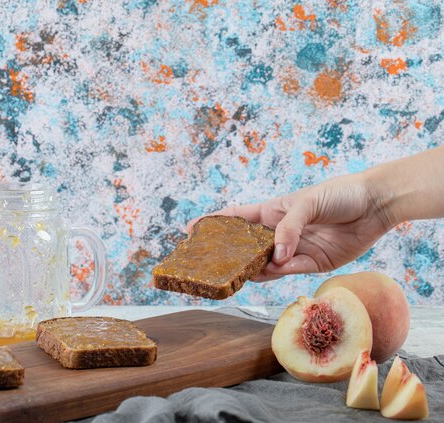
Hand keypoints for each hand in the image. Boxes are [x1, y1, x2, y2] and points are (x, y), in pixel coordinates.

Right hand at [187, 173, 395, 280]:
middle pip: (246, 246)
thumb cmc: (340, 193)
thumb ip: (290, 228)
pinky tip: (267, 271)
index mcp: (272, 211)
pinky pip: (287, 271)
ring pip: (264, 263)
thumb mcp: (309, 202)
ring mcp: (293, 249)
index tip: (190, 230)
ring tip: (236, 272)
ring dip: (251, 268)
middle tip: (209, 264)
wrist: (375, 206)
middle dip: (228, 254)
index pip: (236, 217)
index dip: (213, 223)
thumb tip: (275, 257)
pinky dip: (276, 272)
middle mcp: (279, 231)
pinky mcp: (311, 263)